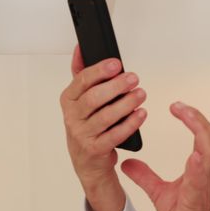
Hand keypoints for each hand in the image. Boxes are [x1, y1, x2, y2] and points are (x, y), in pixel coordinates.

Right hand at [59, 45, 147, 210]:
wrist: (88, 162)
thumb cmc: (87, 125)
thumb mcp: (81, 99)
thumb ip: (82, 74)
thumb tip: (81, 47)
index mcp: (68, 100)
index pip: (81, 81)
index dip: (99, 71)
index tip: (116, 63)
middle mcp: (72, 117)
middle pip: (93, 98)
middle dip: (115, 86)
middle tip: (133, 78)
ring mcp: (82, 135)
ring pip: (105, 116)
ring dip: (126, 104)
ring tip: (141, 94)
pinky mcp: (95, 149)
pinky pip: (115, 135)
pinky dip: (130, 124)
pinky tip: (141, 114)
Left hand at [121, 102, 209, 210]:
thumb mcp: (157, 192)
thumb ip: (144, 175)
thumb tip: (127, 162)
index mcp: (196, 167)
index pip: (199, 134)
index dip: (191, 117)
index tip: (175, 105)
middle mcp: (203, 170)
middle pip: (208, 135)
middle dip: (197, 116)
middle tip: (179, 104)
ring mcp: (203, 182)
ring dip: (200, 131)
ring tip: (187, 115)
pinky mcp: (197, 197)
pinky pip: (202, 177)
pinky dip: (199, 164)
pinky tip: (194, 154)